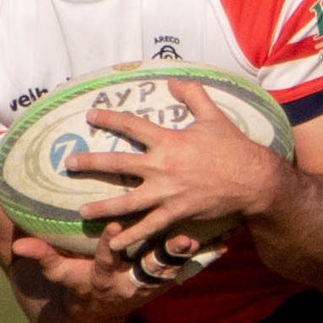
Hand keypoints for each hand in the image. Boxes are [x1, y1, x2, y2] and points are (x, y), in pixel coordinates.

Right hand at [11, 221, 216, 312]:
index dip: (111, 246)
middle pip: (151, 268)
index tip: (116, 226)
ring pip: (175, 268)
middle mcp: (131, 282)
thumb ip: (44, 259)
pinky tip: (227, 241)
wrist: (98, 312)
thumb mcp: (60, 275)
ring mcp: (152, 283)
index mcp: (105, 278)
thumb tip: (19, 248)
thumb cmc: (77, 286)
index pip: (108, 261)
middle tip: (183, 236)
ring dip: (193, 255)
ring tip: (211, 237)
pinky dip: (207, 257)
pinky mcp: (168, 281)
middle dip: (167, 254)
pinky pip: (190, 269)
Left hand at [74, 79, 284, 255]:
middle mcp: (162, 167)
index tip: (90, 116)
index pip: (131, 126)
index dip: (109, 118)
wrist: (253, 180)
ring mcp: (167, 193)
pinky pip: (149, 227)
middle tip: (69, 164)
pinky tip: (114, 243)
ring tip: (83, 212)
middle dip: (91, 163)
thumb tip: (173, 79)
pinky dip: (131, 236)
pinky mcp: (176, 213)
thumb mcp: (213, 115)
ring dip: (103, 208)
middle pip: (118, 163)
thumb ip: (192, 95)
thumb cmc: (233, 147)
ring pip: (127, 202)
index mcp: (169, 141)